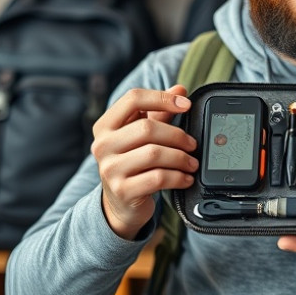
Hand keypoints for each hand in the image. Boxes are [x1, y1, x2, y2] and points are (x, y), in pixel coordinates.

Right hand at [91, 86, 197, 239]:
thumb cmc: (134, 163)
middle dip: (177, 135)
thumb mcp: (142, 136)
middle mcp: (102, 145)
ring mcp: (110, 169)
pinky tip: (186, 178)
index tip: (186, 104)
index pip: (133, 99)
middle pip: (147, 128)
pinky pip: (158, 178)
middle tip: (193, 144)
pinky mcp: (123, 191)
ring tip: (192, 162)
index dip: (162, 97)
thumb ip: (160, 112)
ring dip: (181, 158)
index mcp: (105, 126)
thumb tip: (180, 90)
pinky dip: (178, 177)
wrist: (121, 204)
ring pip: (154, 154)